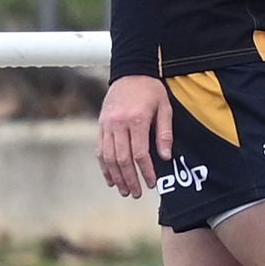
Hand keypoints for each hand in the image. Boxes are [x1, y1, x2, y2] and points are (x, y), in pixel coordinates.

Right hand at [97, 76, 170, 198]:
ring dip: (116, 176)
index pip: (140, 153)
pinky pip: (100, 150)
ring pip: (108, 157)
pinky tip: (110, 178)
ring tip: (124, 190)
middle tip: (137, 193)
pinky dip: (104, 166)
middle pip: (122, 159)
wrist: (130, 72)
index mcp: (136, 120)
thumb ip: (164, 133)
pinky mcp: (101, 125)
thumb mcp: (165, 108)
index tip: (152, 183)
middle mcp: (118, 124)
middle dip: (130, 178)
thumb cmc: (151, 90)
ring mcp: (106, 125)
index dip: (146, 171)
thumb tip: (165, 157)